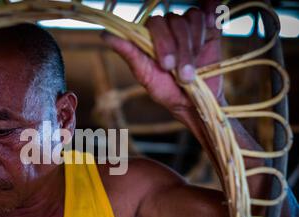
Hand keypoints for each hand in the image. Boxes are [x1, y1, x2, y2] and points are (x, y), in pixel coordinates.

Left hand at [102, 0, 223, 118]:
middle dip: (181, 49)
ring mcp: (189, 28)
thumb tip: (105, 35)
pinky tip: (211, 21)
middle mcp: (169, 29)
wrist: (195, 103)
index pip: (155, 24)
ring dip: (195, 44)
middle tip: (183, 74)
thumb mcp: (146, 76)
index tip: (167, 66)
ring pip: (192, 19)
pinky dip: (211, 12)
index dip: (163, 42)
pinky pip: (210, 13)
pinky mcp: (210, 29)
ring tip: (196, 68)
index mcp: (151, 36)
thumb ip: (129, 53)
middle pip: (175, 21)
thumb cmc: (167, 91)